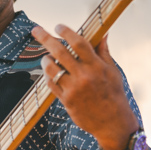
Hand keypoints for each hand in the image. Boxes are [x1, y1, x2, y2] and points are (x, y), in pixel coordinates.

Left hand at [31, 24, 138, 149]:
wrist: (113, 123)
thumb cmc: (114, 94)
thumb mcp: (113, 71)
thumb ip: (104, 51)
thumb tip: (103, 33)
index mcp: (96, 66)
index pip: (78, 43)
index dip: (66, 32)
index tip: (58, 26)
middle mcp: (84, 76)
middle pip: (59, 52)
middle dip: (45, 38)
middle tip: (36, 30)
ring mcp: (73, 89)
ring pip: (51, 69)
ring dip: (45, 59)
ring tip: (46, 56)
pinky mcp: (66, 101)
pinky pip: (51, 84)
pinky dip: (48, 76)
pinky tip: (50, 72)